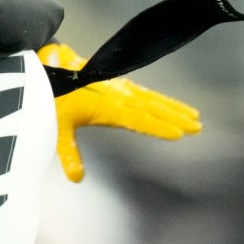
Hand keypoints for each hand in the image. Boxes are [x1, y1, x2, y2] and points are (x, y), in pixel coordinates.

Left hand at [39, 42, 201, 182]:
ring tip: (195, 117)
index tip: (179, 133)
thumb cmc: (50, 96)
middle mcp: (115, 95)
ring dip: (173, 108)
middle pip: (150, 108)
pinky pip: (142, 92)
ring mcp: (117, 88)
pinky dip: (159, 99)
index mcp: (105, 105)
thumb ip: (68, 152)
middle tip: (198, 126)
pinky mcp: (115, 84)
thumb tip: (76, 178)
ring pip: (150, 99)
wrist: (46, 65)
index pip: (136, 119)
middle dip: (175, 117)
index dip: (157, 126)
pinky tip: (172, 106)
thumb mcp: (57, 126)